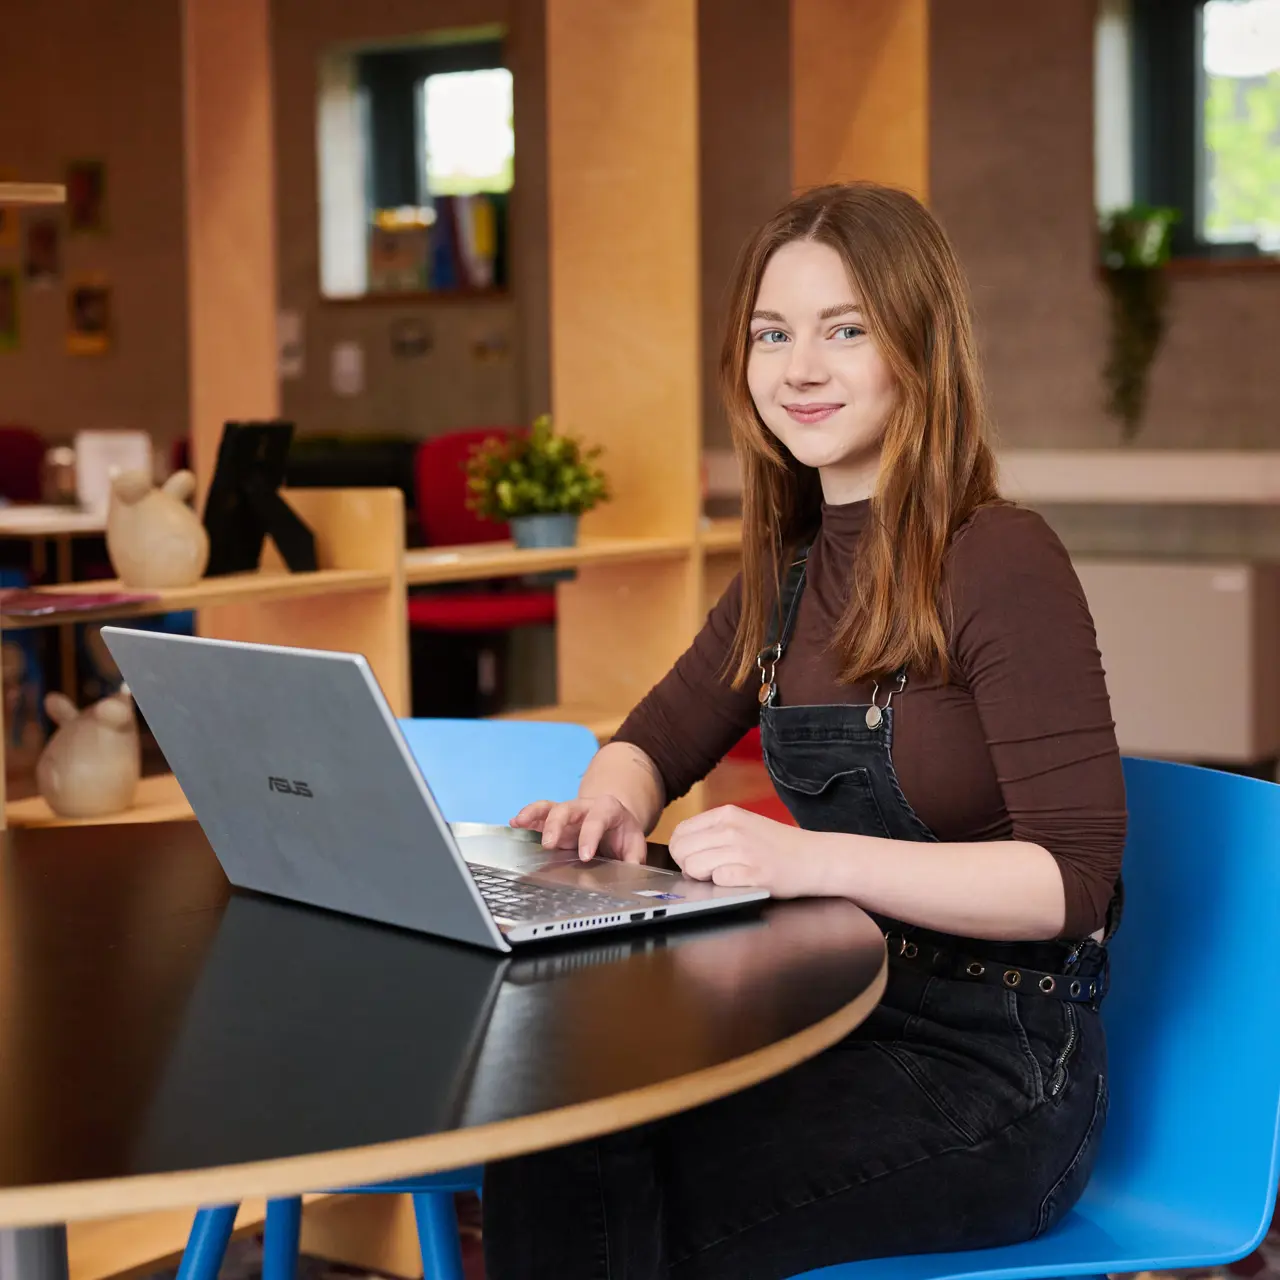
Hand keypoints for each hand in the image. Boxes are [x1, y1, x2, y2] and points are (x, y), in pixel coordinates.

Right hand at [511, 795, 647, 862]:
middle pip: (567, 809)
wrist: (616, 819)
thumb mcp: (635, 845)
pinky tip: (515, 824)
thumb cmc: (623, 833)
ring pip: (549, 807)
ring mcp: (568, 812)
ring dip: (534, 815)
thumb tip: (631, 876)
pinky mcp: (555, 819)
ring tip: (520, 822)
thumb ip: (633, 860)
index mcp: (608, 810)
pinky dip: (526, 817)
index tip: (585, 856)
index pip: (597, 820)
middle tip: (549, 845)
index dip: (590, 837)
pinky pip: (539, 813)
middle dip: (556, 825)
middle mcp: (584, 807)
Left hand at [668, 806, 831, 897]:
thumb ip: (714, 832)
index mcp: (727, 814)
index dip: (682, 851)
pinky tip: (739, 882)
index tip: (695, 860)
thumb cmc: (778, 846)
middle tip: (709, 872)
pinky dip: (723, 886)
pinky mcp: (753, 873)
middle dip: (689, 866)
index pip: (680, 832)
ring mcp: (742, 850)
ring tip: (725, 877)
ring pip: (694, 866)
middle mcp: (732, 829)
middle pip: (682, 851)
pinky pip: (718, 881)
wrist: (816, 858)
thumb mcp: (744, 825)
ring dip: (704, 878)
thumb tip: (682, 850)